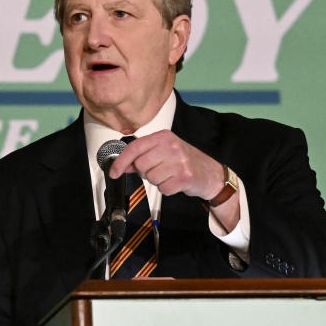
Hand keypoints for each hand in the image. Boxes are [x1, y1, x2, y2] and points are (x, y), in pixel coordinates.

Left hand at [108, 130, 223, 198]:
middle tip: (159, 169)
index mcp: (164, 137)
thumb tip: (122, 165)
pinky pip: (162, 189)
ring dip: (157, 181)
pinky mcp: (185, 177)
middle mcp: (172, 146)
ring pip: (150, 178)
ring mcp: (179, 161)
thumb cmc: (184, 161)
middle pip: (140, 165)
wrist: (210, 173)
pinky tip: (176, 182)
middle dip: (145, 172)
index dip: (121, 162)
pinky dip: (167, 189)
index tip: (114, 172)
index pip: (135, 148)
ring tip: (169, 175)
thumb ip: (142, 156)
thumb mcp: (163, 152)